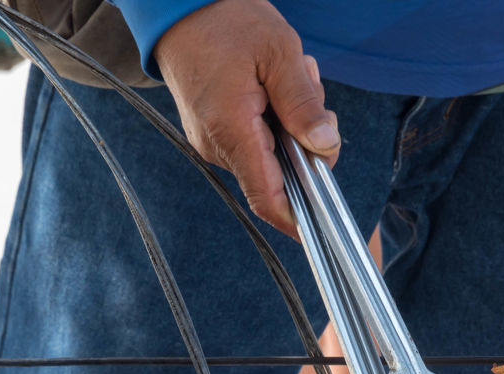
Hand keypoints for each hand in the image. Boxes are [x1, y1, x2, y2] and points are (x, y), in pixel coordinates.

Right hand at [153, 0, 338, 235]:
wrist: (178, 4)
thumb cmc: (226, 20)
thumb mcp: (278, 52)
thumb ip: (303, 103)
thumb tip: (325, 146)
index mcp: (232, 131)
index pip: (268, 198)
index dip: (299, 219)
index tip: (324, 223)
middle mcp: (217, 145)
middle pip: (280, 175)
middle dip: (307, 142)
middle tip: (310, 89)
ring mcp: (212, 140)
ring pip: (272, 155)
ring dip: (293, 124)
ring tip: (288, 76)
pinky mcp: (213, 130)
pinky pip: (256, 140)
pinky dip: (276, 119)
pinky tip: (273, 83)